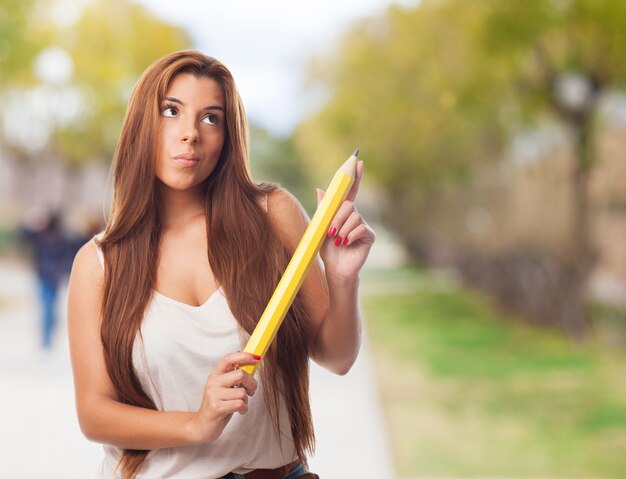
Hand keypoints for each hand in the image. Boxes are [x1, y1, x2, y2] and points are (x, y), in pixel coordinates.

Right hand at [190, 352, 259, 443]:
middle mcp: (213, 382)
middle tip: (251, 391)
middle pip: (240, 374)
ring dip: (246, 400)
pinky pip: (239, 404)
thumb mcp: (225, 388)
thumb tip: (251, 363)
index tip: (256, 358)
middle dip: (251, 383)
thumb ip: (235, 377)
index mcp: (216, 375)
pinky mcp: (216, 408)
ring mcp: (213, 395)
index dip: (244, 356)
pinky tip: (239, 411)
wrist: (202, 426)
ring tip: (240, 404)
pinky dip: (244, 409)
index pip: (229, 358)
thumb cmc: (218, 405)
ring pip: (242, 392)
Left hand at [316, 160, 375, 280]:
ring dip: (342, 229)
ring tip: (338, 241)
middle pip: (349, 205)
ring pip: (354, 217)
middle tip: (331, 231)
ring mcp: (363, 225)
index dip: (354, 176)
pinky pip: (360, 228)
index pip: (351, 190)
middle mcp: (356, 216)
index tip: (357, 161)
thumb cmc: (327, 249)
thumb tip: (319, 189)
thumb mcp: (321, 226)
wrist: (335, 268)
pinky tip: (346, 244)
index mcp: (343, 212)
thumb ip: (323, 208)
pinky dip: (350, 236)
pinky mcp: (369, 235)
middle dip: (337, 218)